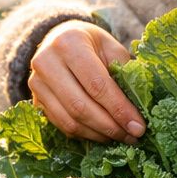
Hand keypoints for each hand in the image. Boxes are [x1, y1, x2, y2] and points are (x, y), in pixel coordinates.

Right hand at [28, 20, 145, 143]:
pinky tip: (103, 134)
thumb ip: (124, 74)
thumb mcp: (112, 49)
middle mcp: (46, 62)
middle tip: (132, 137)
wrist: (60, 39)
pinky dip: (85, 134)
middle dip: (110, 126)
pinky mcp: (36, 101)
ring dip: (98, 134)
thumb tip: (140, 108)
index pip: (96, 84)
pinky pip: (62, 125)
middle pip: (80, 106)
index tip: (138, 127)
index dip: (119, 109)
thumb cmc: (93, 45)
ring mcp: (36, 83)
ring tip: (120, 137)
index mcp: (69, 43)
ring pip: (69, 121)